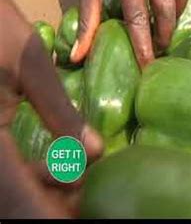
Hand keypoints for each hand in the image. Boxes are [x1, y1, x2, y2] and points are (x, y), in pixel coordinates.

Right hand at [0, 0, 102, 217]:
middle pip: (11, 200)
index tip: (81, 216)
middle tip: (86, 190)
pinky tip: (54, 164)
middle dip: (49, 205)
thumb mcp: (31, 68)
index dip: (50, 215)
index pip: (17, 197)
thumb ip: (61, 113)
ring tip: (76, 177)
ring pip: (5, 187)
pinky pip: (2, 169)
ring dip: (39, 191)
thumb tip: (96, 152)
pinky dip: (27, 175)